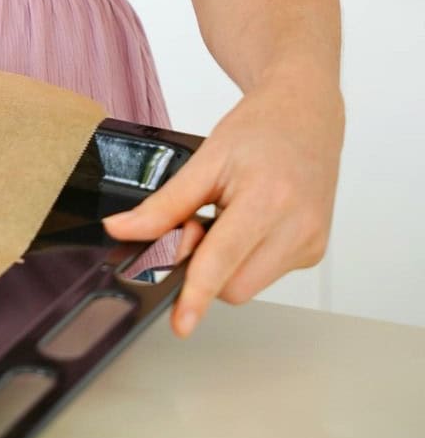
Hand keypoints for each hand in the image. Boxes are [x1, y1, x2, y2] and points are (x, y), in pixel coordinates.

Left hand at [101, 68, 344, 337]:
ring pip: (250, 285)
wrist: (307, 113)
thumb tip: (122, 230)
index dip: (196, 293)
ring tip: (228, 215)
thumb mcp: (206, 158)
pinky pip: (266, 273)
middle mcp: (297, 227)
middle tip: (199, 223)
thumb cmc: (259, 129)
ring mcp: (311, 244)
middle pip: (233, 285)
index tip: (181, 324)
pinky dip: (247, 256)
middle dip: (205, 267)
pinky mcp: (315, 251)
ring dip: (226, 263)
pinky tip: (250, 221)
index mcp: (268, 199)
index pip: (223, 259)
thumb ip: (164, 204)